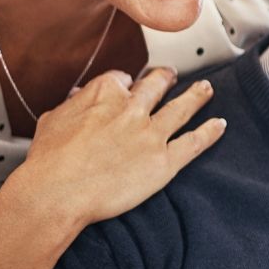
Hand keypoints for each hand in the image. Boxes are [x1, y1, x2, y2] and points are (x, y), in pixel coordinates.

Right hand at [8, 68, 224, 227]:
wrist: (58, 191)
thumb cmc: (49, 161)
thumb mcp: (52, 120)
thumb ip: (73, 104)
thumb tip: (80, 95)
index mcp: (104, 94)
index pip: (122, 80)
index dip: (126, 83)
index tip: (129, 85)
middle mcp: (132, 108)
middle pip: (156, 86)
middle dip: (165, 79)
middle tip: (170, 76)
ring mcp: (151, 134)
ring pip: (182, 108)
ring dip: (197, 96)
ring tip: (206, 89)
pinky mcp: (164, 160)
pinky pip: (194, 142)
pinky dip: (210, 132)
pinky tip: (219, 125)